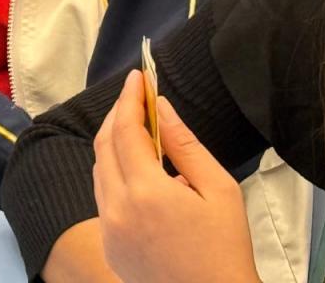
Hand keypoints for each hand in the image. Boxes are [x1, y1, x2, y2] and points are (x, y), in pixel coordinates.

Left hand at [93, 70, 259, 282]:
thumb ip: (185, 144)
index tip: (136, 77)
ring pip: (99, 171)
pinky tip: (136, 172)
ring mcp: (108, 229)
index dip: (129, 100)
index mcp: (146, 192)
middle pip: (104, 146)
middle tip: (135, 97)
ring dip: (113, 145)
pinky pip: (102, 198)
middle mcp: (116, 209)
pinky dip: (113, 176)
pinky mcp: (108, 245)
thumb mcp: (218, 189)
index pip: (126, 130)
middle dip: (117, 116)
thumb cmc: (225, 247)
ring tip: (137, 130)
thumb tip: (161, 108)